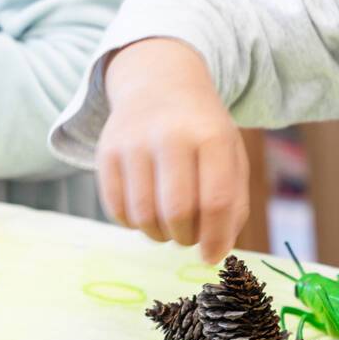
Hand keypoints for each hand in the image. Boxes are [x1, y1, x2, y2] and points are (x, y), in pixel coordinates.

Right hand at [96, 38, 247, 260]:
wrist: (160, 82)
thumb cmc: (203, 130)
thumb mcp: (230, 155)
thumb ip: (232, 203)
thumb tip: (217, 253)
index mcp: (212, 136)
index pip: (216, 200)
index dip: (216, 238)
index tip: (213, 257)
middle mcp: (171, 136)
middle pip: (177, 212)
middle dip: (186, 238)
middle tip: (189, 237)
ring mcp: (134, 143)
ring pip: (144, 216)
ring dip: (159, 235)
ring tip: (170, 225)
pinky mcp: (106, 153)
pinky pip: (117, 210)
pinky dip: (134, 223)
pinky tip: (147, 210)